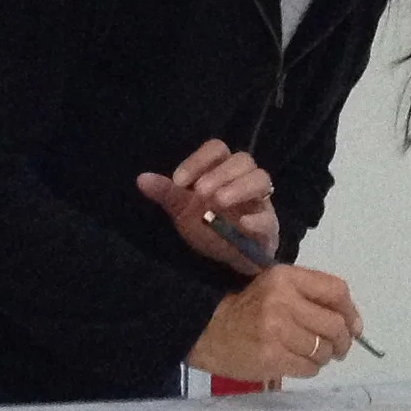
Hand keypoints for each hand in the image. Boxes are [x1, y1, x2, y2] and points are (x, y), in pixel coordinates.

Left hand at [136, 140, 280, 273]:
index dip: (199, 160)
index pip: (216, 149)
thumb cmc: (208, 228)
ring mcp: (260, 202)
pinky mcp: (269, 226)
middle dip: (220, 174)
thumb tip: (141, 178)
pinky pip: (268, 218)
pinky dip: (256, 219)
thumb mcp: (183, 211)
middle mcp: (244, 179)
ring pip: (261, 179)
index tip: (179, 182)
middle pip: (243, 160)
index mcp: (222, 170)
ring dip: (239, 188)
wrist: (228, 261)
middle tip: (201, 193)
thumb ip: (167, 194)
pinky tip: (241, 225)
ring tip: (218, 203)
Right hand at [187, 266, 362, 379]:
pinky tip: (298, 363)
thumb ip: (313, 296)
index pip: (336, 291)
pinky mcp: (272, 357)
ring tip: (311, 354)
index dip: (351, 312)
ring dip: (324, 356)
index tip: (353, 327)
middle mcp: (284, 301)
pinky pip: (309, 368)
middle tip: (337, 349)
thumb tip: (354, 325)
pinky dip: (310, 368)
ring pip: (323, 349)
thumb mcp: (277, 286)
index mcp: (287, 277)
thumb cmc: (248, 308)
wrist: (208, 330)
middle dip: (342, 341)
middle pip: (335, 325)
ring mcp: (277, 331)